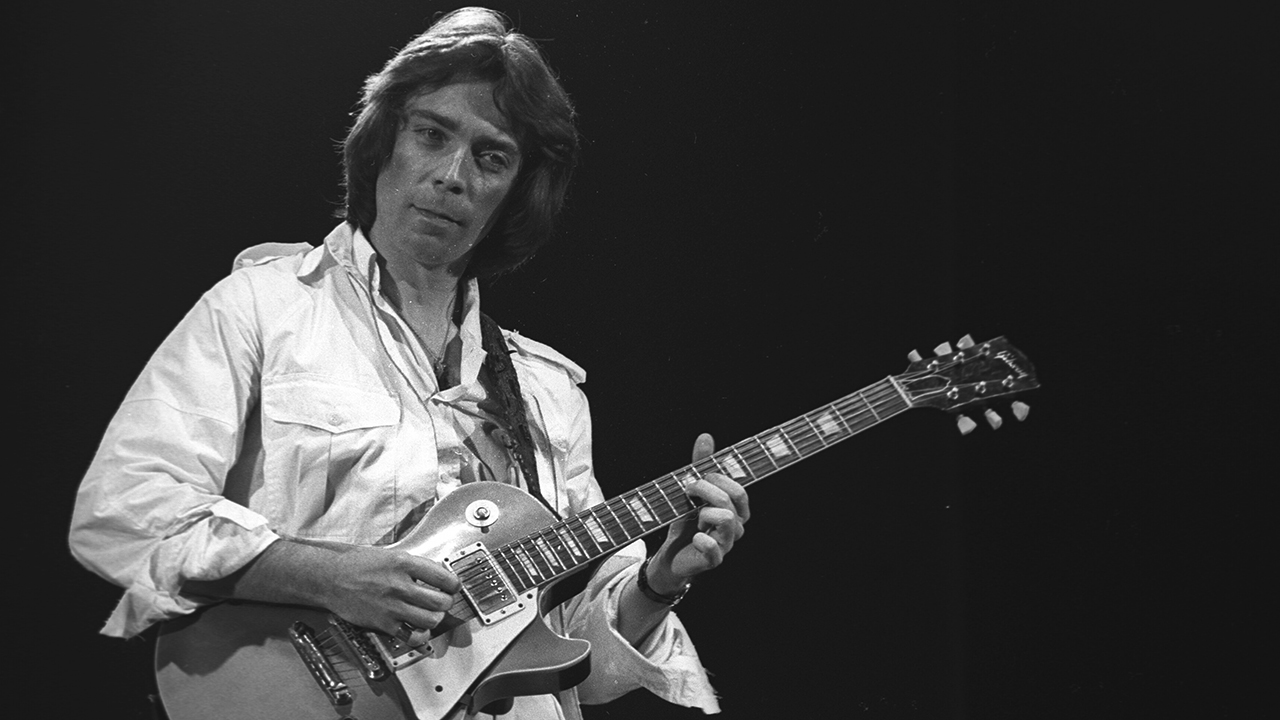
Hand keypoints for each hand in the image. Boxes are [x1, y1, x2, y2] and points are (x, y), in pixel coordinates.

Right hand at [307, 543, 460, 645]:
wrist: (329, 578)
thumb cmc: (356, 564)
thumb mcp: (389, 555)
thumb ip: (413, 565)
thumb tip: (436, 575)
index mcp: (404, 564)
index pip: (444, 577)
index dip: (454, 584)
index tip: (453, 587)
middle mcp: (400, 585)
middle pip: (441, 601)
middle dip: (446, 603)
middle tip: (443, 601)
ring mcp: (392, 606)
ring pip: (431, 620)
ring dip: (436, 619)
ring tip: (432, 614)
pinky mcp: (383, 623)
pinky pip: (412, 636)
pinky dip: (421, 636)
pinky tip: (419, 629)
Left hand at [647, 433, 749, 595]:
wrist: (671, 554)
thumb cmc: (686, 522)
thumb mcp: (692, 492)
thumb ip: (700, 466)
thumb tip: (706, 436)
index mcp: (735, 511)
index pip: (739, 490)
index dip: (718, 479)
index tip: (699, 476)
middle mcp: (736, 527)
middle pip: (731, 500)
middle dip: (706, 490)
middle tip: (688, 491)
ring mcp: (726, 544)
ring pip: (726, 519)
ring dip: (704, 512)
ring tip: (694, 517)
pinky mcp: (713, 560)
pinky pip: (714, 549)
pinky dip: (701, 540)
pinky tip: (695, 537)